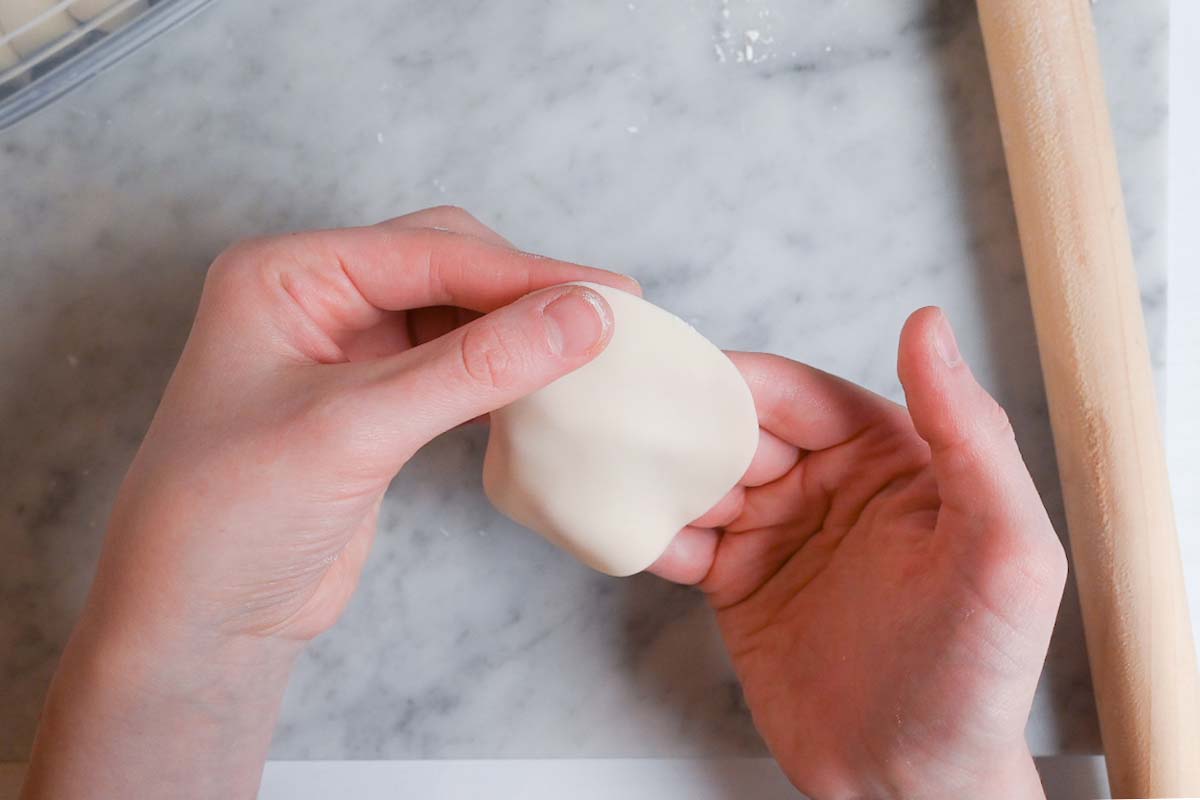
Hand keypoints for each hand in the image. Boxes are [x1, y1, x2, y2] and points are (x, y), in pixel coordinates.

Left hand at [22, 207, 634, 798]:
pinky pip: (453, 366)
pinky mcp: (372, 403)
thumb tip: (586, 315)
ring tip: (593, 351)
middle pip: (447, 266)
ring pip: (456, 316)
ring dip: (519, 332)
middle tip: (614, 317)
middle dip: (526, 290)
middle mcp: (316, 299)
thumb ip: (477, 366)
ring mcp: (346, 351)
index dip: (526, 273)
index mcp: (287, 274)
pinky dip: (501, 374)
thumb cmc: (234, 515)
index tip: (612, 297)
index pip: (429, 251)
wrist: (199, 621)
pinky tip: (545, 387)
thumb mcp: (357, 427)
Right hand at [652, 309, 1066, 799]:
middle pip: (735, 429)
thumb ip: (971, 434)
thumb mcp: (1004, 549)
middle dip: (683, 426)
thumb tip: (927, 323)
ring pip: (698, 478)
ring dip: (655, 474)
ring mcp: (777, 532)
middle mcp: (827, 483)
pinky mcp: (735, 582)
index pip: (799, 394)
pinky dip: (646, 531)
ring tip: (612, 477)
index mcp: (889, 456)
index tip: (681, 380)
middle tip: (628, 430)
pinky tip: (624, 531)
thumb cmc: (976, 677)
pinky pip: (679, 539)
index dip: (739, 383)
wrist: (911, 786)